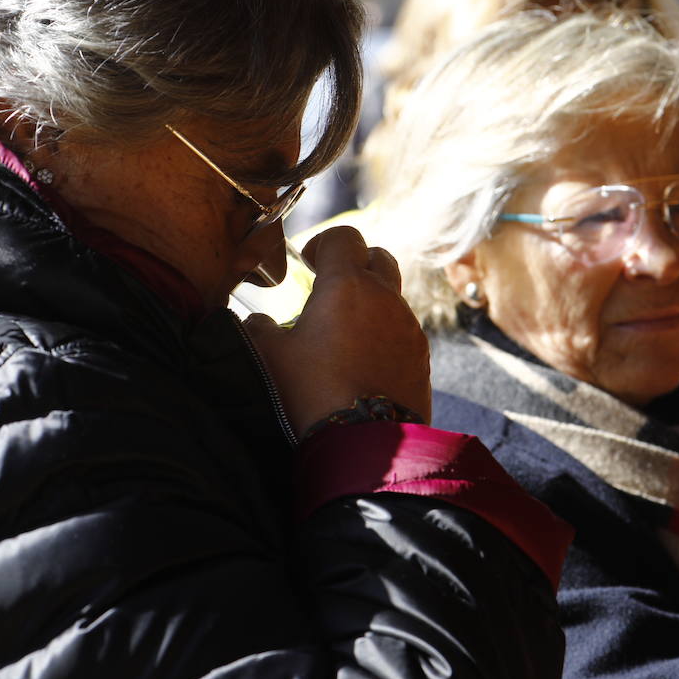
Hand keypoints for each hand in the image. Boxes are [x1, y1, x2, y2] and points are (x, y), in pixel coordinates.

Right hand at [243, 225, 431, 434]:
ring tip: (345, 333)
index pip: (343, 237)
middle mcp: (384, 297)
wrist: (365, 442)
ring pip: (393, 296)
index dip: (324, 243)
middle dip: (356, 263)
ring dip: (371, 302)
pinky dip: (385, 333)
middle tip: (332, 288)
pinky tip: (365, 361)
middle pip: (378, 257)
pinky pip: (403, 330)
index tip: (309, 263)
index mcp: (346, 285)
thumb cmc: (313, 391)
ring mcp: (408, 326)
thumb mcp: (271, 357)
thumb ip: (259, 329)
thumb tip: (256, 322)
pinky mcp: (422, 355)